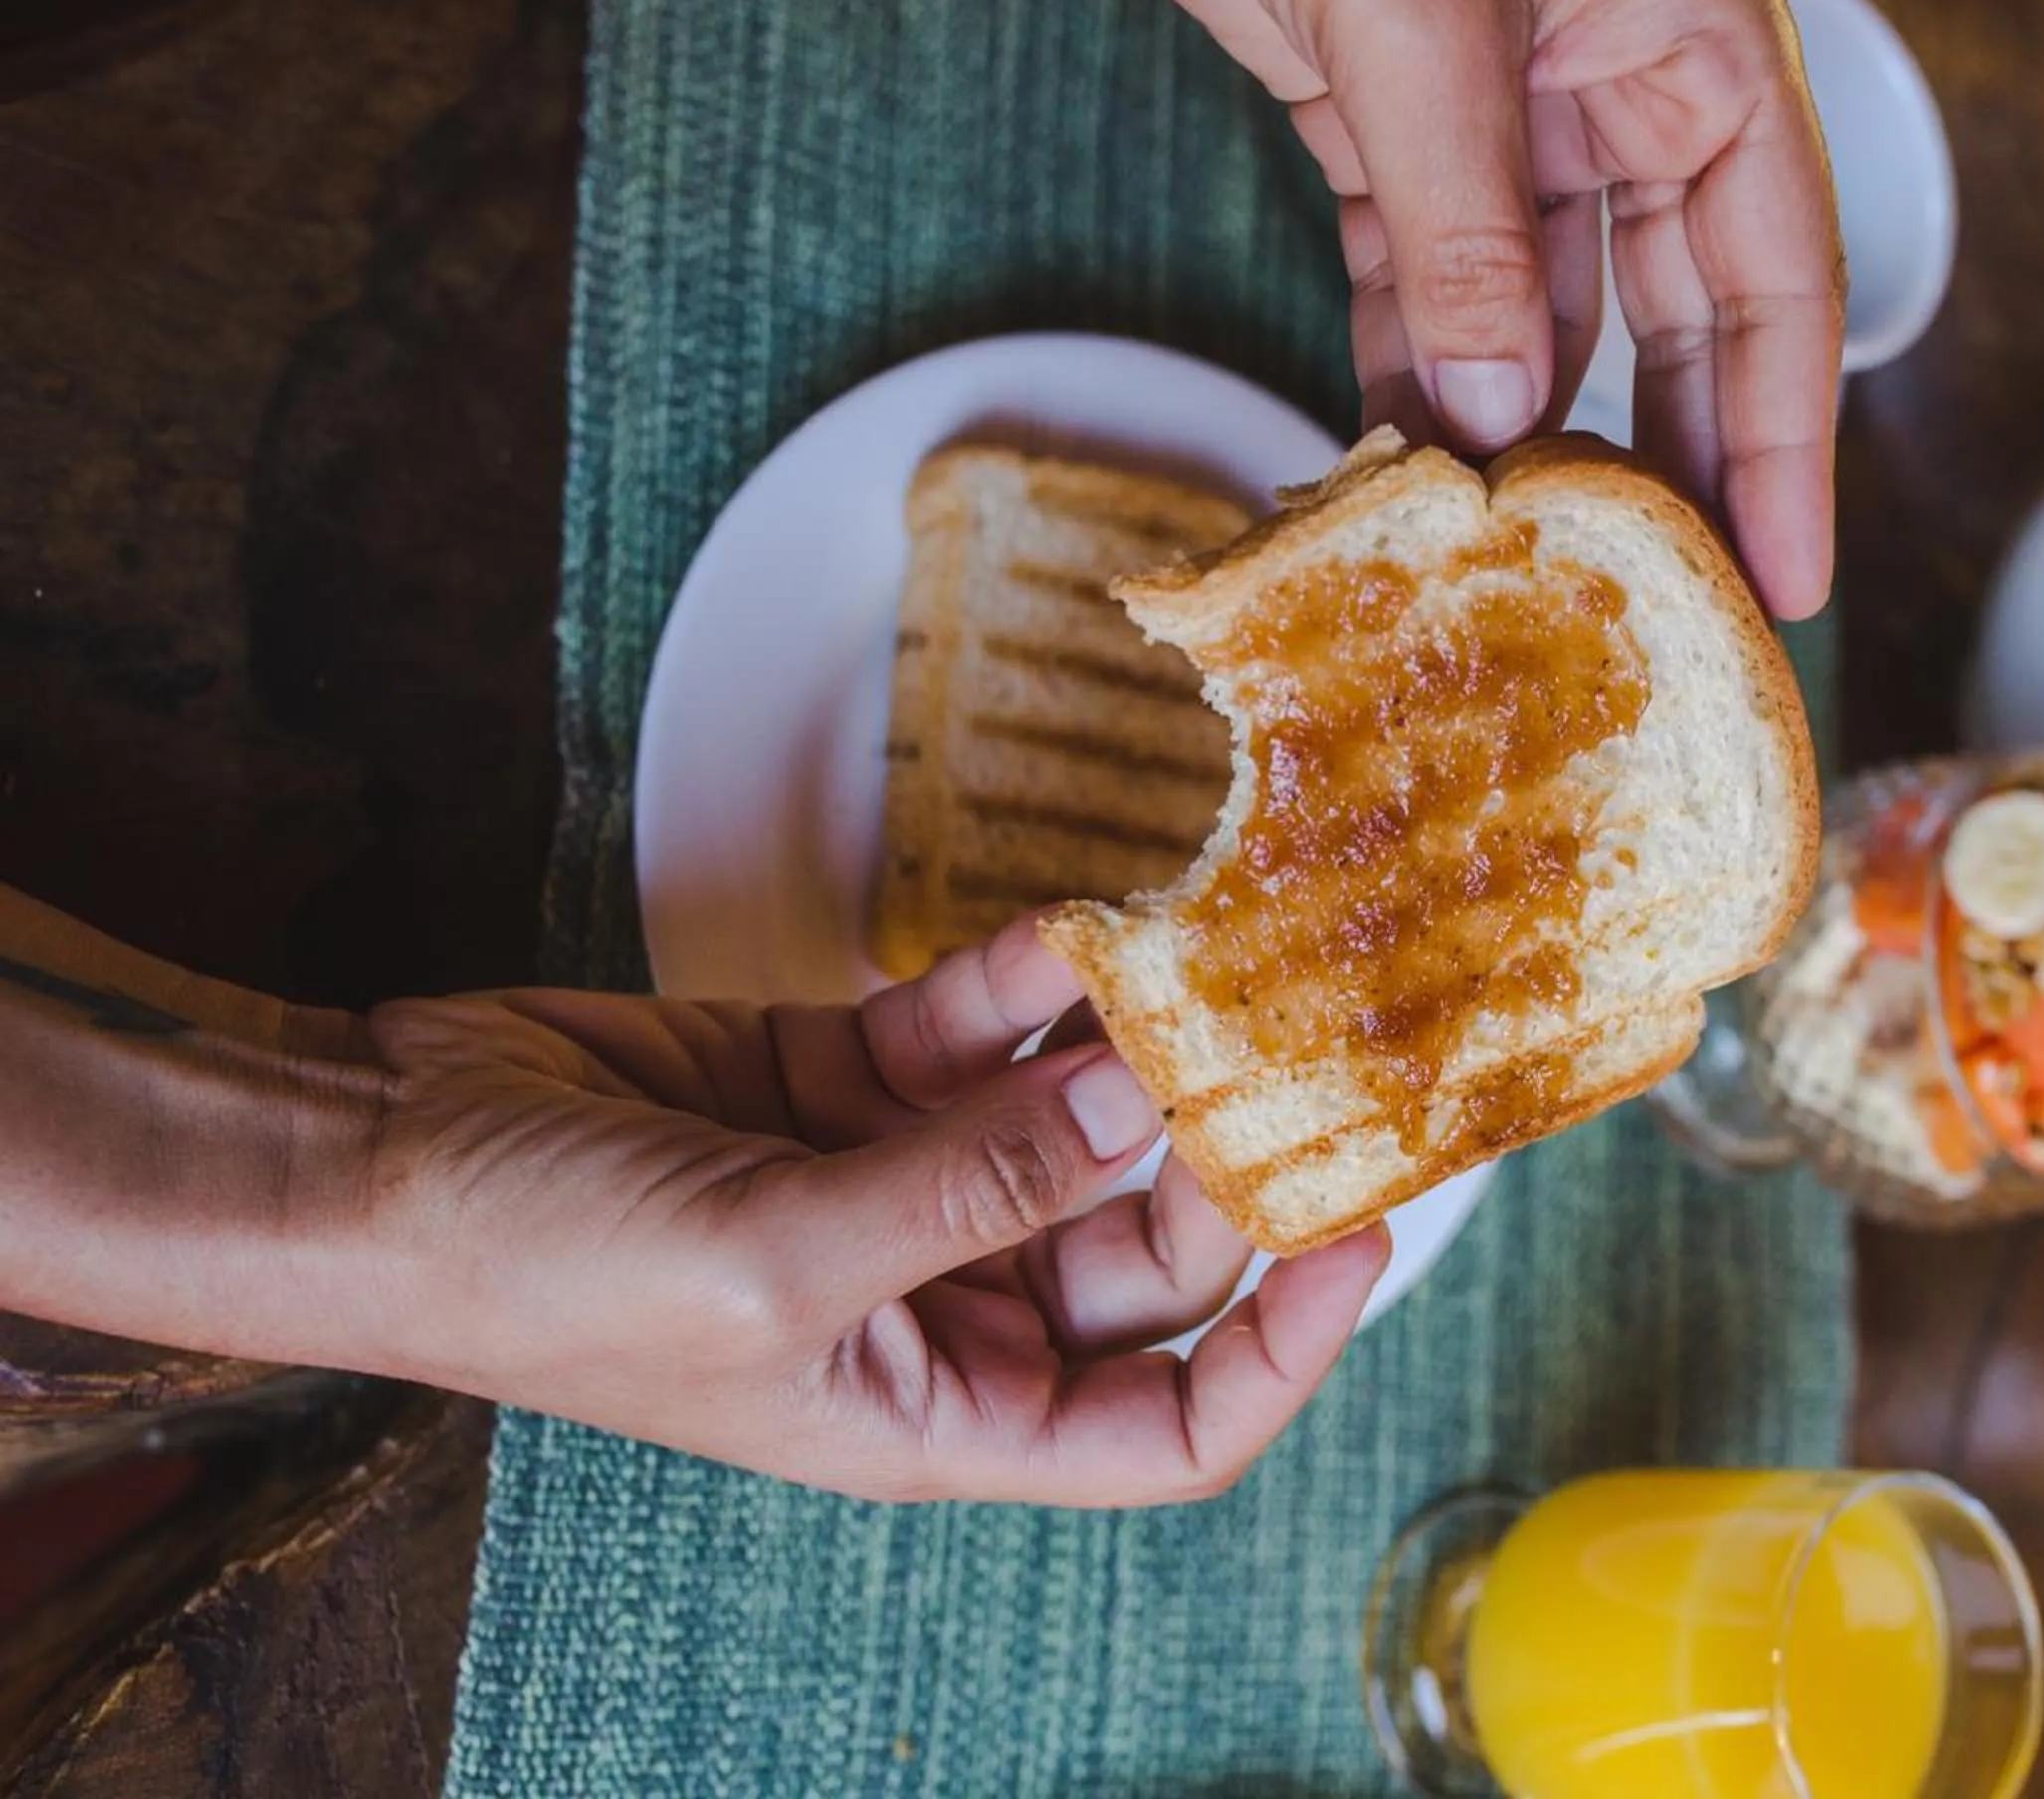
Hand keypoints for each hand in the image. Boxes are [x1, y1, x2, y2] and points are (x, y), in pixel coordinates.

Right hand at [347, 921, 1387, 1502]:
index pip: (1172, 1422)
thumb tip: (1150, 1111)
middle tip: (1290, 1036)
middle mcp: (945, 1306)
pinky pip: (989, 1030)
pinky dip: (1036, 983)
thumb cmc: (541, 1272)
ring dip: (1141, 1043)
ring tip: (1214, 951)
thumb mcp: (776, 1260)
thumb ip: (975, 1186)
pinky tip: (1080, 929)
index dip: (1285, 1347)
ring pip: (1083, 1120)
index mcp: (943, 1412)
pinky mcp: (854, 1075)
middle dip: (1219, 1148)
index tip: (1358, 1229)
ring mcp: (905, 1183)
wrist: (376, 1157)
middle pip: (1148, 1244)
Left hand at [1053, 0, 1844, 618]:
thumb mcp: (1420, 16)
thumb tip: (1499, 421)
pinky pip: (1430, 280)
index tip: (1784, 581)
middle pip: (1678, 316)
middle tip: (1666, 619)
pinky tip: (1412, 470)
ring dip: (1526, 432)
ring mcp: (1505, 105)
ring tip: (1525, 574)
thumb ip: (1469, 232)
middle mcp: (1624, 80)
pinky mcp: (1389, 119)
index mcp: (1697, 37)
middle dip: (1671, 463)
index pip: (1778, 275)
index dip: (1786, 439)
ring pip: (1546, 312)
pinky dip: (1419, 369)